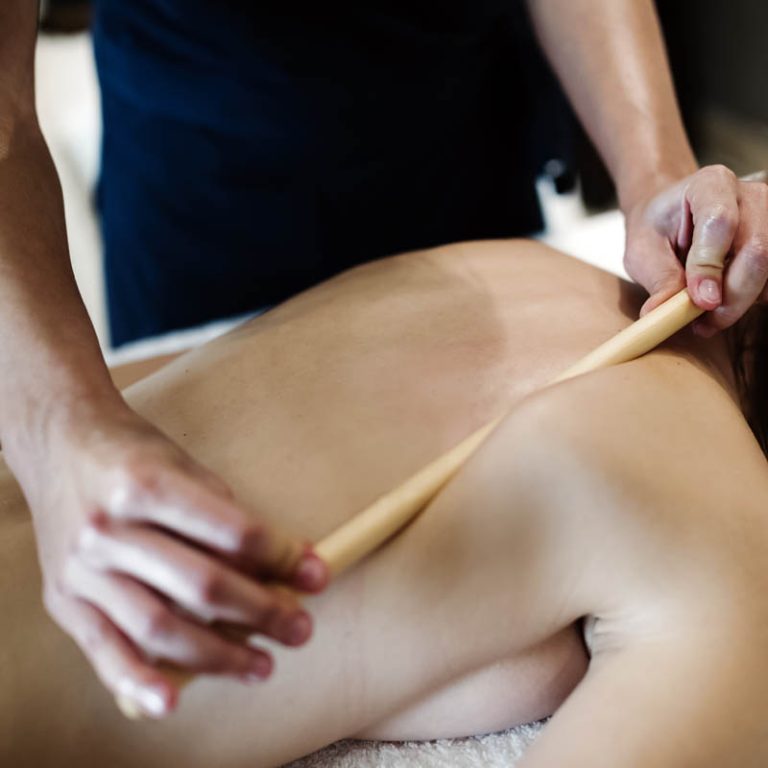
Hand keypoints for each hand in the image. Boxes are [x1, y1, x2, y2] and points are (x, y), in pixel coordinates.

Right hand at [9, 399, 327, 717]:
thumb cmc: (134, 452)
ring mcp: (82, 569)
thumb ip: (228, 516)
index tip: (314, 574)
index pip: (231, 532)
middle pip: (200, 585)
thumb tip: (286, 563)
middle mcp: (110, 529)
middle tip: (300, 628)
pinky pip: (103, 650)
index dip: (281, 557)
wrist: (60, 442)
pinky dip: (139, 680)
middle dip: (262, 612)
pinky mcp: (64, 600)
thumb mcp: (186, 465)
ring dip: (218, 655)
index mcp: (146, 484)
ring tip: (261, 664)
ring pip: (159, 626)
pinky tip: (172, 700)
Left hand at [623, 165, 767, 335]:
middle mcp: (750, 196)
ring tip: (707, 319)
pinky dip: (750, 299)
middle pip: (757, 250)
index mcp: (710, 185)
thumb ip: (657, 279)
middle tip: (703, 324)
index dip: (711, 266)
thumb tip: (661, 313)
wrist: (671, 217)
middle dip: (732, 297)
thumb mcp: (642, 251)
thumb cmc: (656, 229)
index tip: (701, 302)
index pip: (720, 223)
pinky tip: (723, 306)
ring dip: (741, 302)